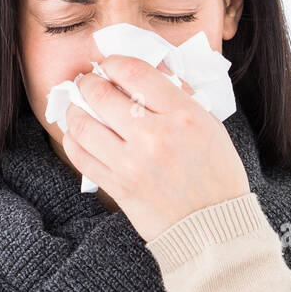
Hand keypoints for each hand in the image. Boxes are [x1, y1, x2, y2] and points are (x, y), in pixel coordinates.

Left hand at [62, 56, 249, 242]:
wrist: (213, 229)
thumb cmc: (217, 175)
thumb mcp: (211, 126)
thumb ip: (180, 96)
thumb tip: (151, 70)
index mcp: (183, 115)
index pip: (135, 72)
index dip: (113, 62)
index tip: (109, 65)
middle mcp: (154, 136)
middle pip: (101, 94)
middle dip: (88, 82)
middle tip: (88, 82)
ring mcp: (132, 164)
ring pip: (83, 124)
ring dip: (74, 110)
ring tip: (77, 106)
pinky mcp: (118, 187)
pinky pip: (81, 157)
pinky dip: (73, 140)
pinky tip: (77, 134)